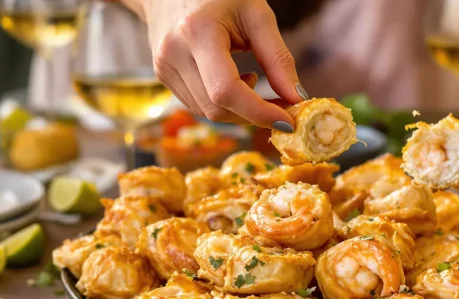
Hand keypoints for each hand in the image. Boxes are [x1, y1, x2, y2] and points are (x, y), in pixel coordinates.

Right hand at [124, 0, 307, 129]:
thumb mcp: (257, 17)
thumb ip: (278, 59)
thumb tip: (297, 99)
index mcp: (198, 32)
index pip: (227, 91)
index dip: (258, 112)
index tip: (287, 122)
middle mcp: (174, 53)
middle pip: (218, 107)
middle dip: (253, 114)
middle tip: (279, 103)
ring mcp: (163, 66)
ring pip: (208, 112)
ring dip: (238, 109)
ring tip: (251, 79)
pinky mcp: (162, 74)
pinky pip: (198, 105)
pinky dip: (222, 103)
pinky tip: (231, 79)